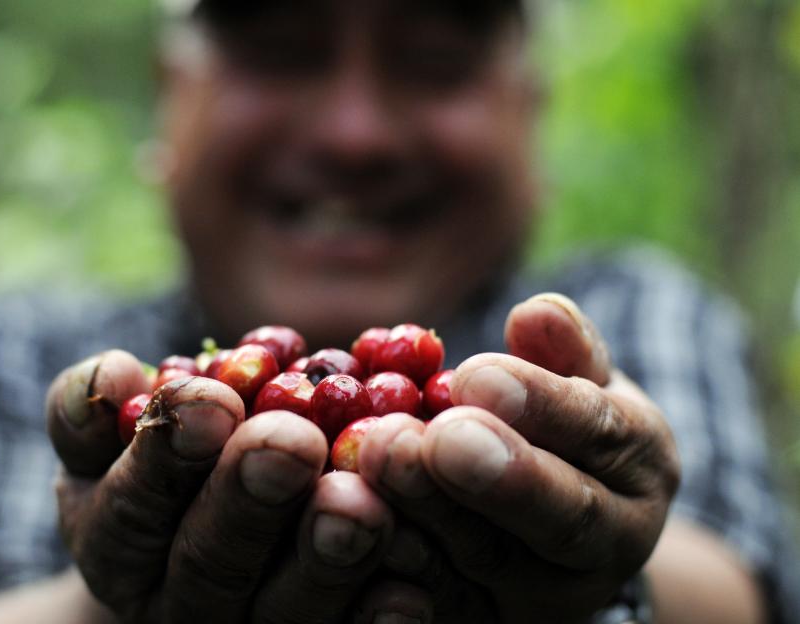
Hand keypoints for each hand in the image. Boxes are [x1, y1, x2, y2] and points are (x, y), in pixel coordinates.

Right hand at [46, 351, 396, 622]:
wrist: (222, 536)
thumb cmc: (167, 464)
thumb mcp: (112, 436)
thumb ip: (97, 405)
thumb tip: (111, 373)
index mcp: (118, 546)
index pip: (129, 507)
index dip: (164, 456)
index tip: (210, 399)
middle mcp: (179, 606)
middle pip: (211, 562)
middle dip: (250, 497)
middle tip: (292, 441)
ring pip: (286, 611)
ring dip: (324, 558)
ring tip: (360, 503)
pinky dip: (378, 617)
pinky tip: (410, 588)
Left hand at [358, 293, 681, 621]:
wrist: (563, 528)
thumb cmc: (567, 433)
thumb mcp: (584, 385)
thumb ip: (564, 353)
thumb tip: (537, 311)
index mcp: (637, 469)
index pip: (600, 434)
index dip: (541, 406)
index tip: (475, 376)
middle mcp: (606, 547)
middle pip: (556, 518)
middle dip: (487, 478)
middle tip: (423, 437)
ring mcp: (544, 597)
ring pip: (488, 564)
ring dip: (426, 515)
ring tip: (370, 460)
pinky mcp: (484, 619)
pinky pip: (440, 601)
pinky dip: (397, 569)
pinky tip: (351, 519)